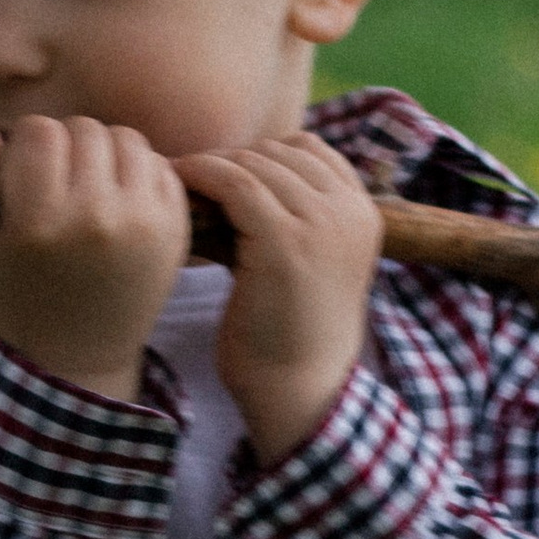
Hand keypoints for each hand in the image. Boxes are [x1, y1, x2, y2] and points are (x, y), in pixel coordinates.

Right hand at [0, 117, 190, 400]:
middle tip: (53, 183)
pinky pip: (160, 165)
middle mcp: (96, 219)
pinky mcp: (175, 230)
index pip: (38, 131)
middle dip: (64, 147)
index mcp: (38, 223)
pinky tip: (116, 201)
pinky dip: (136, 173)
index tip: (20, 177)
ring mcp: (143, 224)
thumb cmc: (6, 297)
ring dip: (102, 154)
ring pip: (126, 139)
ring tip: (85, 186)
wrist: (73, 358)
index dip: (23, 146)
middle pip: (84, 129)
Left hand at [175, 130, 382, 464]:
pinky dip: (200, 176)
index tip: (221, 173)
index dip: (261, 154)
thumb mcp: (310, 263)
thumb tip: (238, 174)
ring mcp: (321, 223)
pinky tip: (176, 186)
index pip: (310, 150)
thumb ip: (295, 218)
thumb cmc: (291, 333)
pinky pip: (233, 183)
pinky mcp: (284, 239)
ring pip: (253, 163)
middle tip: (188, 175)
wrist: (300, 389)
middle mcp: (350, 211)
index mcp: (363, 213)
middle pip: (279, 152)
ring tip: (176, 180)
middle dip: (231, 160)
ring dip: (210, 167)